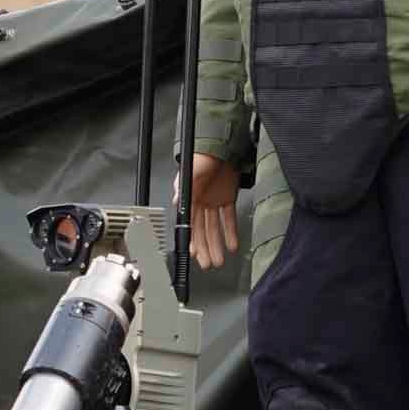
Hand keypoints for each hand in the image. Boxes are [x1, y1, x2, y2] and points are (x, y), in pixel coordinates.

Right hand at [180, 152, 241, 271]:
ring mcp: (213, 201)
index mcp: (190, 198)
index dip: (193, 239)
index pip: (190, 224)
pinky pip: (228, 218)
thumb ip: (184, 187)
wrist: (221, 146)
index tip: (195, 253)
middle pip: (202, 230)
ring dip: (217, 244)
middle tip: (208, 264)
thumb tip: (176, 202)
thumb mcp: (193, 171)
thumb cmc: (203, 156)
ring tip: (220, 259)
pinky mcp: (227, 197)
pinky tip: (232, 244)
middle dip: (205, 248)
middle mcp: (200, 202)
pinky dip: (230, 232)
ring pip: (215, 228)